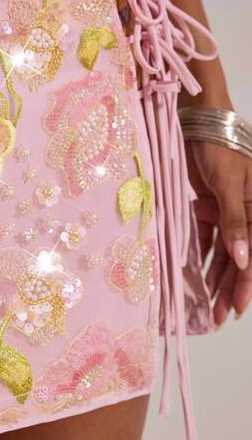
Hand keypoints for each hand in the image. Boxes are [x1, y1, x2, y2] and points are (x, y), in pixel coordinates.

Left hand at [186, 140, 251, 326]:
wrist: (199, 122)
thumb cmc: (220, 147)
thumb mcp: (230, 184)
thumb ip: (235, 221)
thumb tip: (243, 260)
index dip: (246, 284)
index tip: (236, 309)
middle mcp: (245, 216)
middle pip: (237, 260)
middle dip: (227, 288)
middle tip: (215, 316)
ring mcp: (225, 213)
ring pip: (221, 252)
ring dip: (213, 277)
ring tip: (205, 304)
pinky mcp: (206, 207)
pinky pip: (204, 237)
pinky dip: (199, 255)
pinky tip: (193, 275)